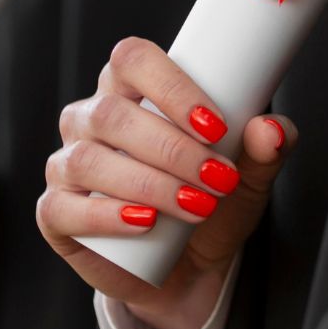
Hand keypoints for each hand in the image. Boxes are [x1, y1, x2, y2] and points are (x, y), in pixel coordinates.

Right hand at [38, 37, 294, 328]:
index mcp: (131, 89)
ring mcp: (68, 164)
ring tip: (196, 207)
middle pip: (112, 113)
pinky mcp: (56, 212)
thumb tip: (271, 129)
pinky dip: (106, 215)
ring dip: (150, 183)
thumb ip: (267, 149)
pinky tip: (145, 223)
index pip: (132, 60)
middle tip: (218, 178)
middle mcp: (91, 118)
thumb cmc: (213, 201)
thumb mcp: (250, 176)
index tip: (216, 125)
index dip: (170, 86)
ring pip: (90, 159)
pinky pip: (63, 206)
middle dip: (172, 148)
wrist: (191, 269)